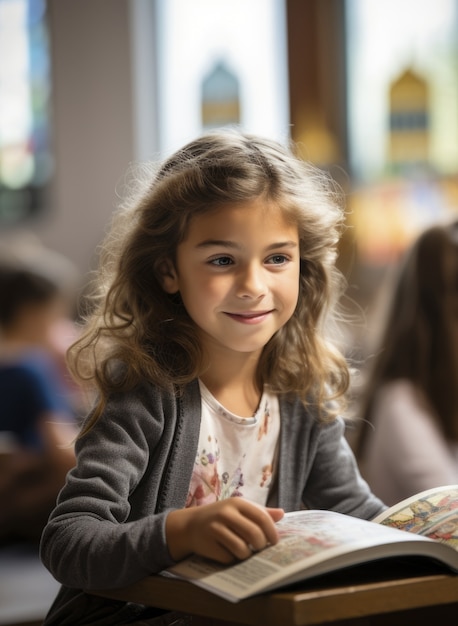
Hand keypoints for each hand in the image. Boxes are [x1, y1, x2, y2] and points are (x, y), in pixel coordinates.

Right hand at [166, 499, 283, 563]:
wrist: (191, 525)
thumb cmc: (222, 517)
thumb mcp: (239, 509)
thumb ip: (260, 512)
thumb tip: (282, 514)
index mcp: (237, 503)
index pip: (261, 517)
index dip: (271, 531)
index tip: (275, 541)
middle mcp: (226, 513)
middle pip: (254, 534)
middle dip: (261, 546)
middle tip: (260, 549)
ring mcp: (215, 529)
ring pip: (242, 549)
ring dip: (247, 555)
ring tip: (245, 551)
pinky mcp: (208, 544)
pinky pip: (229, 558)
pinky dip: (232, 559)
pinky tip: (229, 553)